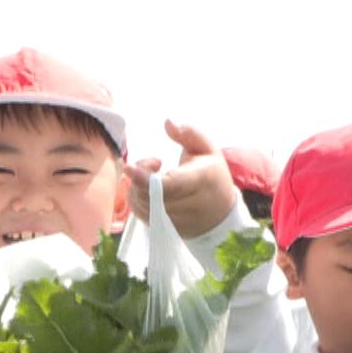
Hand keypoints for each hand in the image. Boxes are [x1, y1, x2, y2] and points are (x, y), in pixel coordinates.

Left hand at [124, 120, 237, 238]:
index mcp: (202, 180)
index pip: (169, 185)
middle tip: (151, 163)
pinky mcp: (167, 230)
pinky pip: (142, 215)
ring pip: (143, 207)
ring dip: (136, 188)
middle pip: (150, 196)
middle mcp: (190, 205)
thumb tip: (168, 121)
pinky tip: (148, 189)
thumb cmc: (212, 175)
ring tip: (151, 175)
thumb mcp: (207, 148)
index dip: (145, 178)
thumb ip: (188, 133)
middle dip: (138, 178)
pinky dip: (138, 199)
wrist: (221, 213)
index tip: (130, 167)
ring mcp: (178, 222)